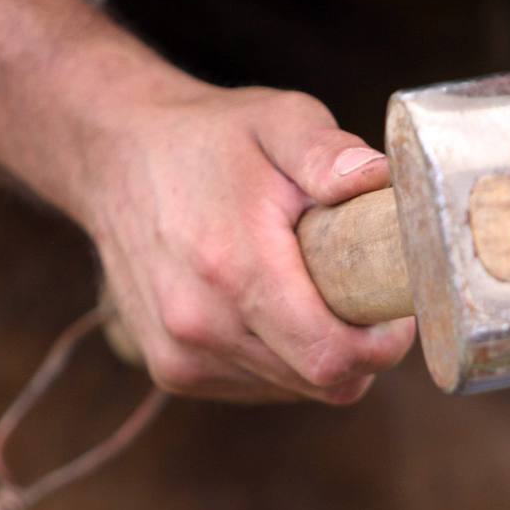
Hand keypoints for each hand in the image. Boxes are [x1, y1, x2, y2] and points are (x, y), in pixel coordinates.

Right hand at [77, 83, 415, 403]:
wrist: (113, 157)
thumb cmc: (209, 139)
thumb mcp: (278, 121)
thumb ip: (327, 152)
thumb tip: (375, 181)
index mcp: (237, 270)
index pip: (334, 357)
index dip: (383, 345)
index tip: (396, 308)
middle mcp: (203, 326)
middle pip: (323, 382)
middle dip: (360, 349)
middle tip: (363, 295)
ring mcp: (183, 356)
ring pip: (294, 389)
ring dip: (320, 354)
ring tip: (310, 292)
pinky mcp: (173, 370)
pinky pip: (258, 387)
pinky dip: (282, 360)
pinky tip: (272, 308)